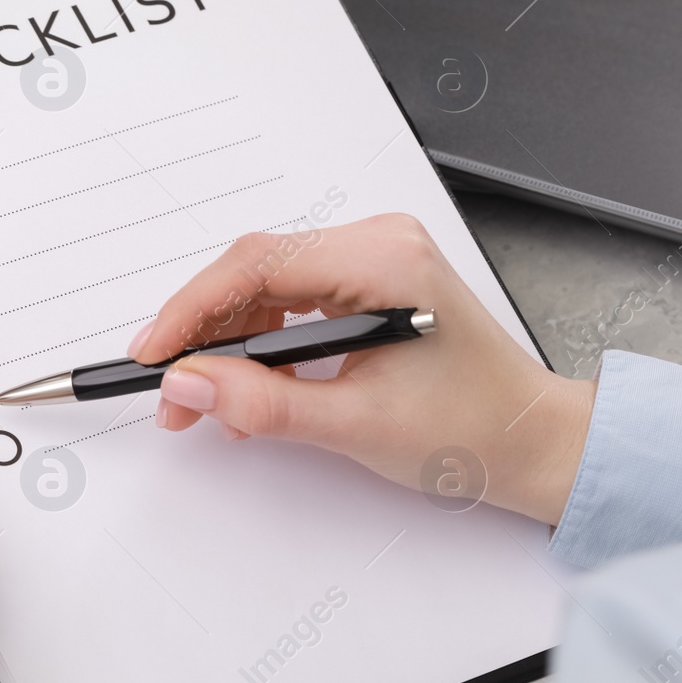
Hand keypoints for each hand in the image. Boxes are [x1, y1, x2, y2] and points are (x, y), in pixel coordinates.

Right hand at [133, 214, 594, 525]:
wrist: (528, 440)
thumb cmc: (471, 428)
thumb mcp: (356, 425)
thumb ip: (263, 403)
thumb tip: (188, 383)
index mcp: (383, 261)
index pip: (258, 265)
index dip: (191, 309)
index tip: (153, 355)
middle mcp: (379, 242)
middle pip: (257, 270)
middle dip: (206, 332)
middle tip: (173, 393)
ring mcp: (376, 256)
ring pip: (269, 284)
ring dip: (230, 340)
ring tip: (210, 401)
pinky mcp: (371, 280)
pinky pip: (294, 297)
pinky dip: (263, 339)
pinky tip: (252, 386)